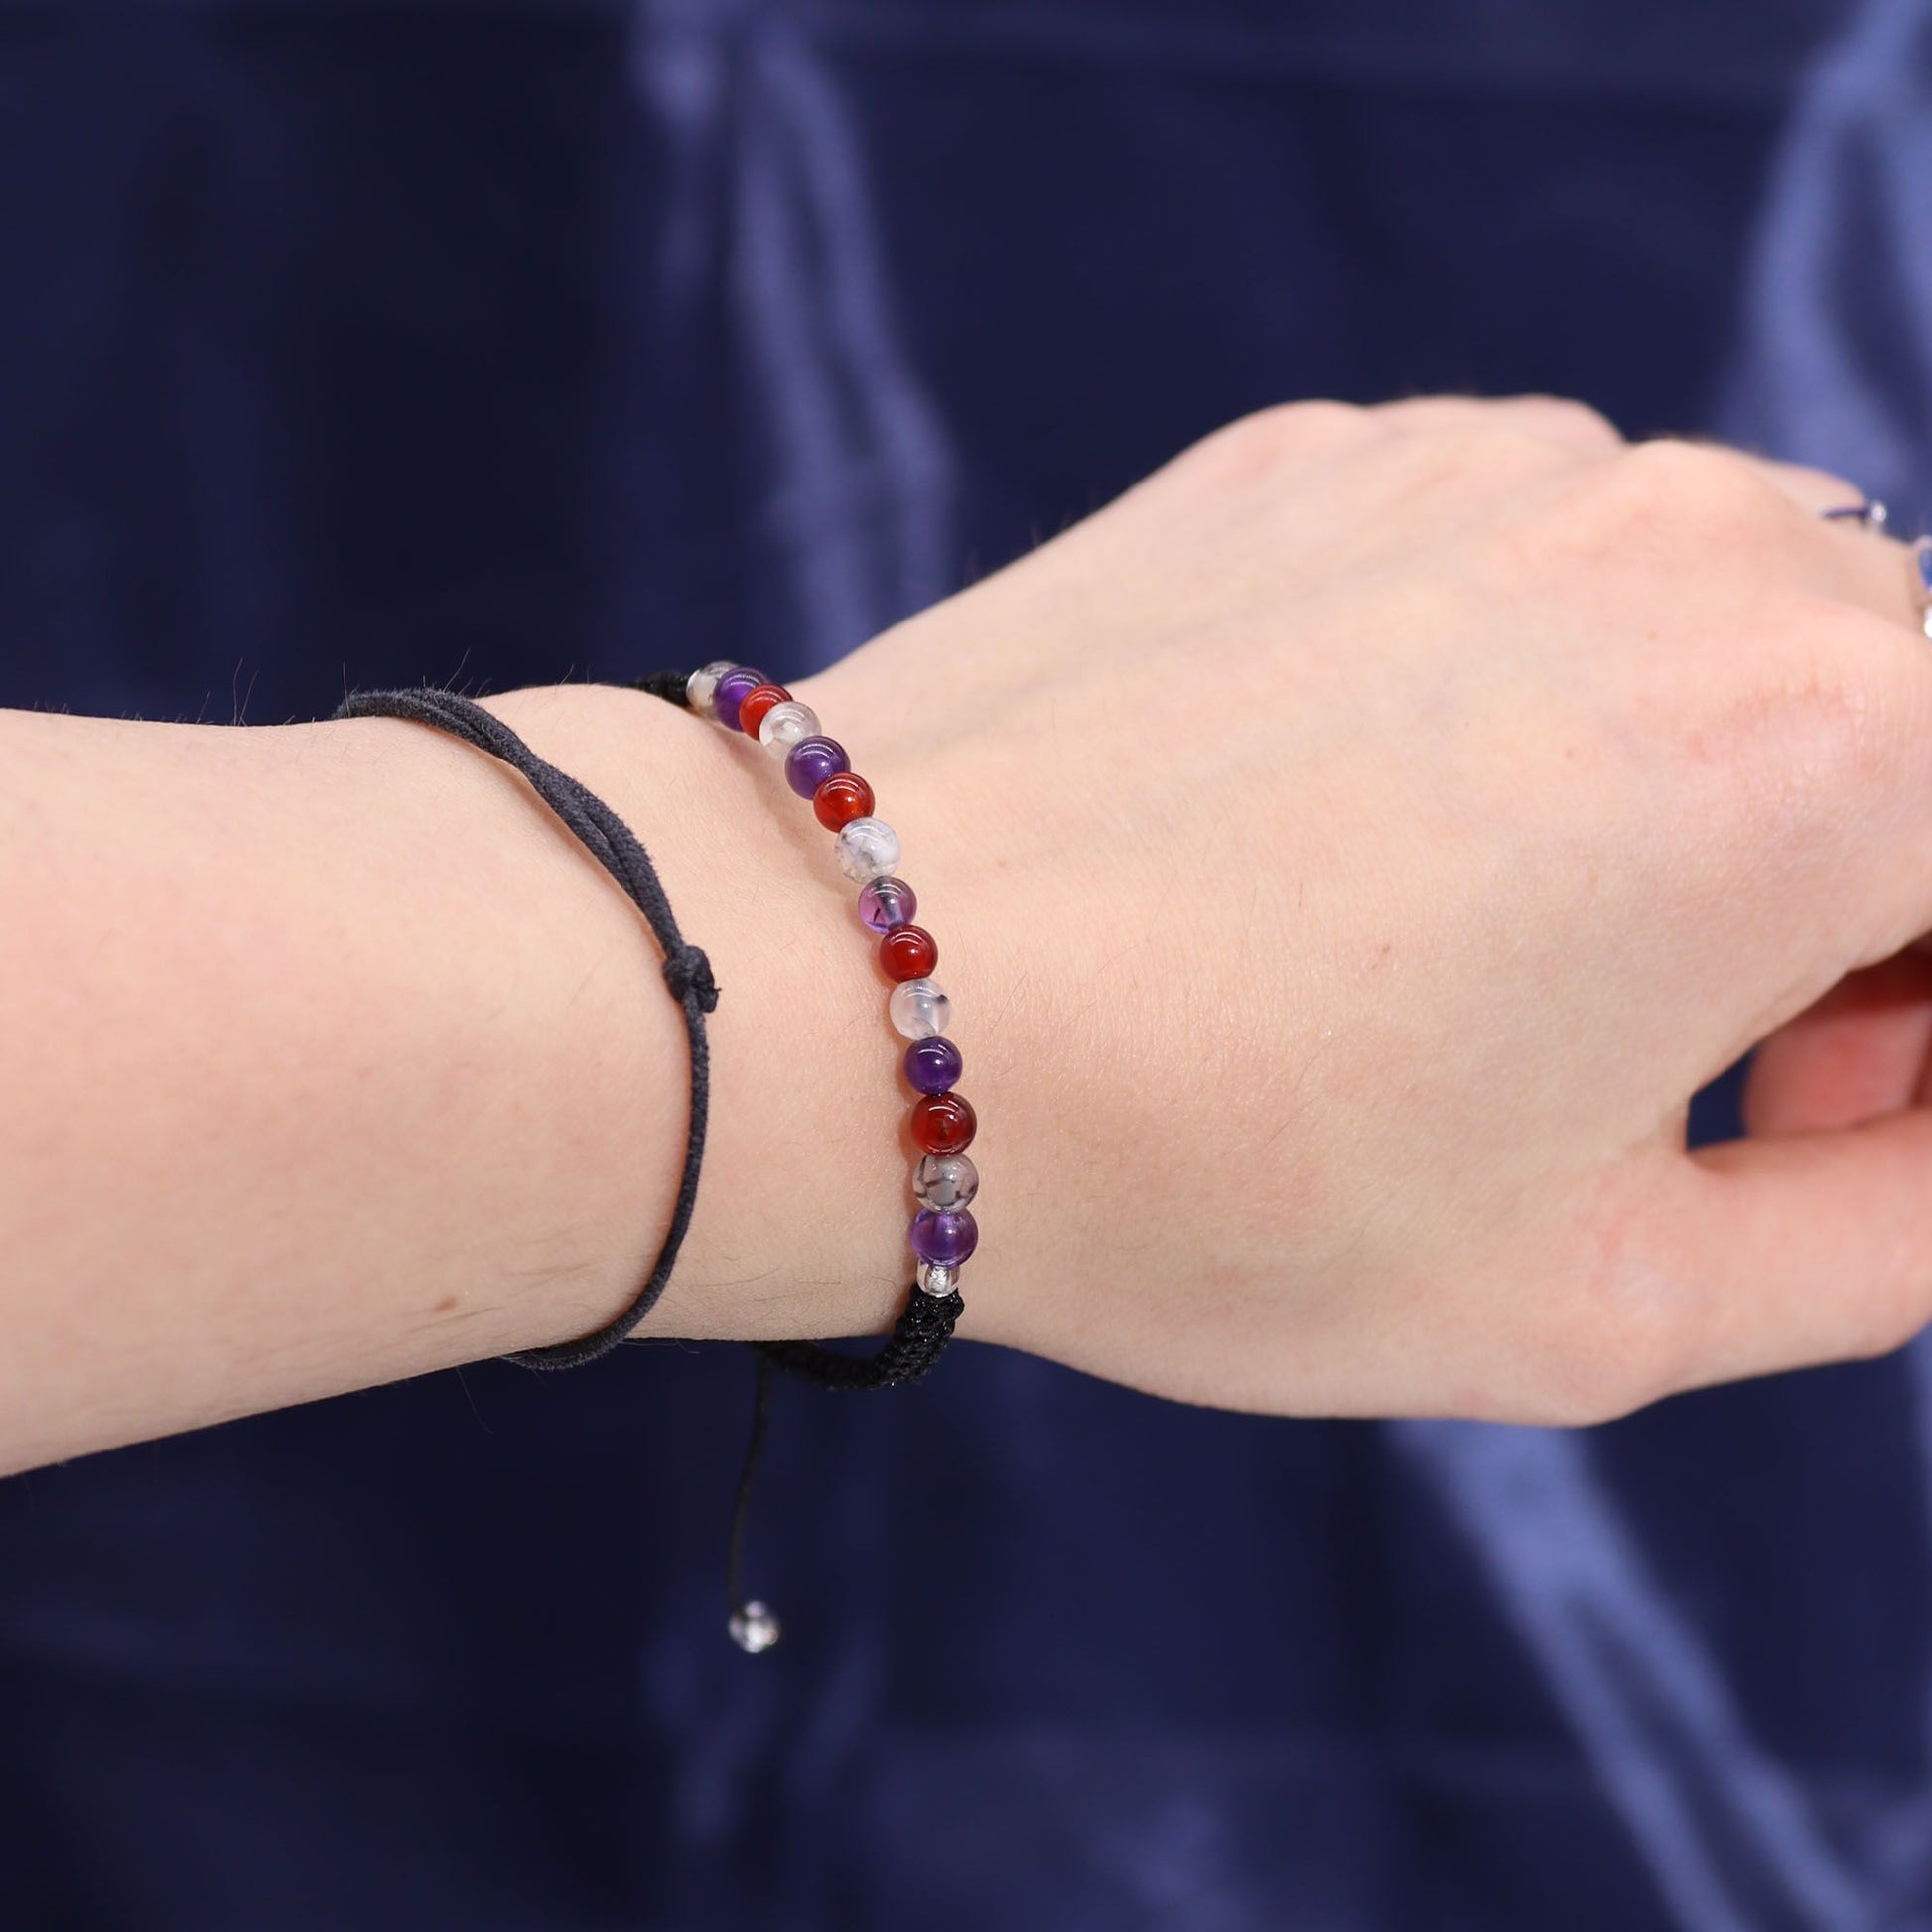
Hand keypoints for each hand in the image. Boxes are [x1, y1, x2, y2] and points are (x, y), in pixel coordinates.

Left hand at [777, 397, 1931, 1422]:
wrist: (840, 994)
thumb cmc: (1209, 1175)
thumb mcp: (1613, 1299)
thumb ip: (1900, 1228)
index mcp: (1835, 748)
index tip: (1833, 1126)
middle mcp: (1696, 540)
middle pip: (1908, 724)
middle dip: (1869, 909)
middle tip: (1704, 1078)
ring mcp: (1493, 466)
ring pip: (1726, 623)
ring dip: (1706, 782)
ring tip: (1519, 954)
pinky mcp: (1328, 454)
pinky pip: (1526, 565)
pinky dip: (1529, 693)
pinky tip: (1369, 830)